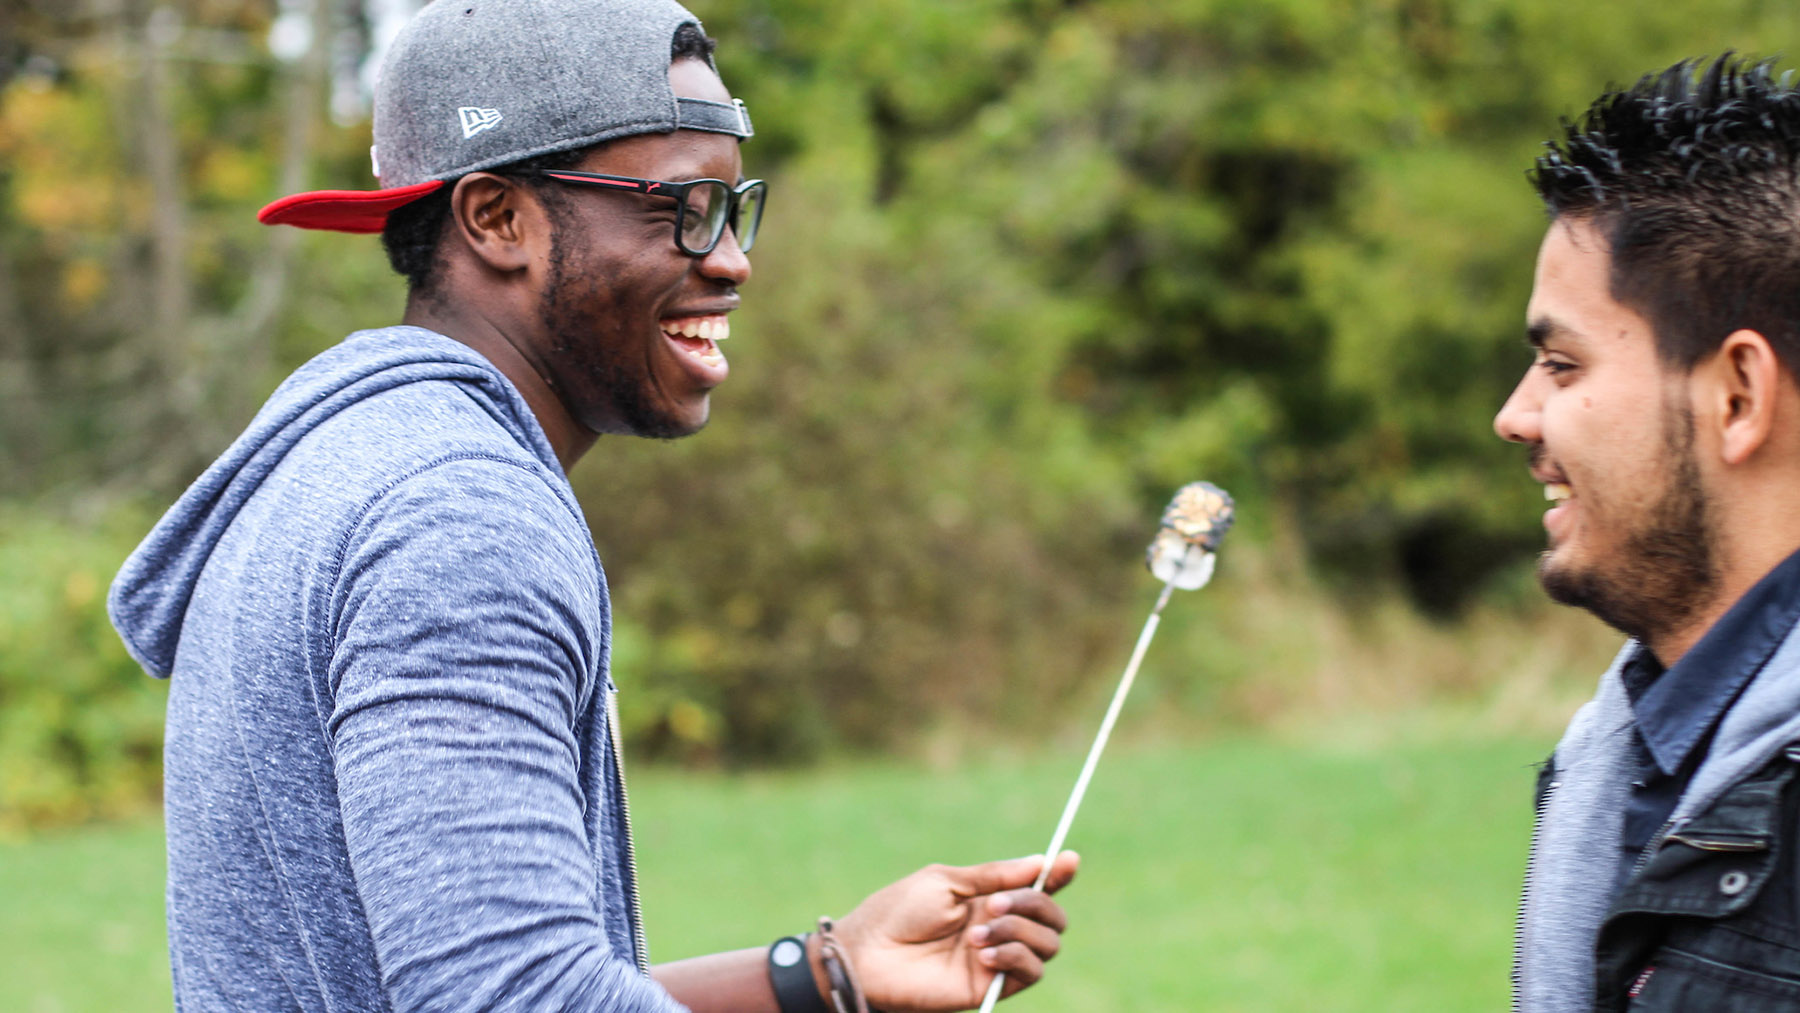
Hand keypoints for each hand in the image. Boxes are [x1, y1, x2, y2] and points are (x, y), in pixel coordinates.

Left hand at [833, 852, 1078, 1011]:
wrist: (870, 954)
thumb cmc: (899, 911)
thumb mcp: (946, 881)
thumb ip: (994, 875)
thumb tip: (1041, 861)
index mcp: (989, 898)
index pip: (1038, 887)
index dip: (1059, 874)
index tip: (1070, 860)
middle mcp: (1000, 927)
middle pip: (1052, 916)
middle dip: (1034, 903)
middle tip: (994, 903)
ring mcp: (998, 957)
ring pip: (1049, 944)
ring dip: (1020, 930)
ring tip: (977, 933)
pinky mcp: (992, 986)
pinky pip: (1032, 972)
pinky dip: (1016, 956)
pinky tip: (984, 953)